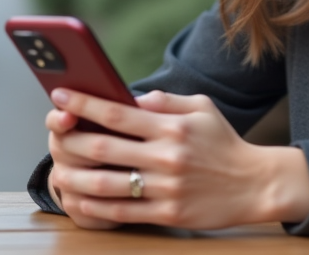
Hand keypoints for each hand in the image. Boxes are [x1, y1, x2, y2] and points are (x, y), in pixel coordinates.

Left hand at [46, 89, 308, 229]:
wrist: (256, 183)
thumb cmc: (224, 142)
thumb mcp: (201, 108)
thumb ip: (164, 101)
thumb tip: (127, 99)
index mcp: (171, 126)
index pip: (117, 113)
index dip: (83, 103)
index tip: (60, 95)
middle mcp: (166, 156)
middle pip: (104, 148)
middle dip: (71, 140)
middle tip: (53, 134)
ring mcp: (166, 187)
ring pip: (107, 184)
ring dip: (75, 178)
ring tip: (58, 171)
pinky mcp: (169, 213)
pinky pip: (123, 212)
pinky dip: (96, 207)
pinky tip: (80, 199)